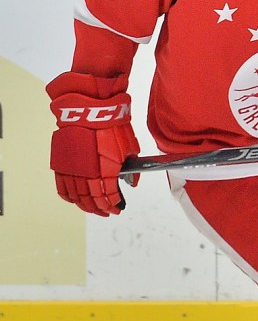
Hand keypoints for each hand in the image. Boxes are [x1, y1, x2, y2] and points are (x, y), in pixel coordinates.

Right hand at [46, 72, 139, 215]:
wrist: (90, 109)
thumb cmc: (112, 125)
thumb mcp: (129, 148)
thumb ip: (130, 169)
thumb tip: (132, 182)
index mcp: (106, 172)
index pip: (109, 197)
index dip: (114, 205)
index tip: (119, 207)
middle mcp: (87, 174)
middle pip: (92, 200)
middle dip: (101, 209)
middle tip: (107, 212)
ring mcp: (72, 169)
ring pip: (76, 196)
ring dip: (85, 206)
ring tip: (93, 209)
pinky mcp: (61, 163)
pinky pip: (62, 186)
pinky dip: (69, 196)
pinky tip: (75, 200)